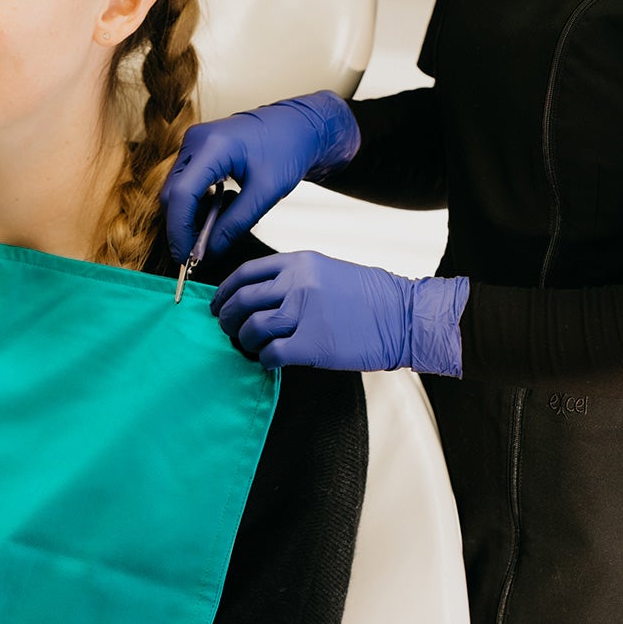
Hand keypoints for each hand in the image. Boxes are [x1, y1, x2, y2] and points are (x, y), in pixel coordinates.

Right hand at [161, 92, 359, 262]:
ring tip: (213, 234)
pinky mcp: (198, 149)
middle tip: (198, 254)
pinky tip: (216, 214)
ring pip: (176, 189)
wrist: (298, 126)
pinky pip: (185, 182)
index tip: (185, 258)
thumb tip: (209, 252)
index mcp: (213, 146)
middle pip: (172, 193)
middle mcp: (196, 140)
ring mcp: (194, 142)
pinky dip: (195, 204)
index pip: (180, 194)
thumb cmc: (288, 150)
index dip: (179, 230)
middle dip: (181, 227)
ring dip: (189, 217)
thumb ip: (235, 224)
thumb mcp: (266, 193)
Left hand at [208, 250, 469, 375]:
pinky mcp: (312, 344)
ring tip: (253, 347)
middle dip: (227, 319)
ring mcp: (304, 313)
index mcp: (298, 262)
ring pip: (251, 329)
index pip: (245, 274)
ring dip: (245, 342)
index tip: (218, 305)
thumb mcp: (326, 271)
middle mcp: (297, 284)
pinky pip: (270, 354)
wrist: (404, 316)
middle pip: (242, 301)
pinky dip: (264, 361)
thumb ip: (292, 279)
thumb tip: (258, 299)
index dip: (224, 292)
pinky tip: (272, 361)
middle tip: (228, 330)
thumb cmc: (369, 297)